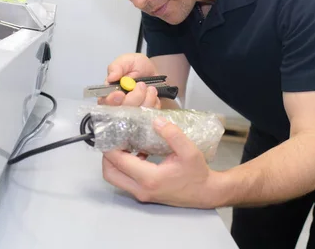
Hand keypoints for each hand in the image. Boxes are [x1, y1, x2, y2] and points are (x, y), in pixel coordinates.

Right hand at [98, 53, 159, 107]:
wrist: (153, 70)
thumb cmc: (136, 65)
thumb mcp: (126, 61)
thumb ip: (117, 67)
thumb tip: (110, 78)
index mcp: (111, 92)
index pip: (105, 102)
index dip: (111, 100)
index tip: (120, 94)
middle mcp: (120, 104)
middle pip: (122, 111)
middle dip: (135, 97)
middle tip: (141, 85)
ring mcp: (134, 111)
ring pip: (138, 114)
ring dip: (147, 99)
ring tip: (151, 88)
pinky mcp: (146, 113)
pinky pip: (150, 113)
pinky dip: (154, 102)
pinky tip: (154, 94)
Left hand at [102, 117, 216, 208]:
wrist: (206, 193)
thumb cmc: (198, 174)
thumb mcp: (189, 151)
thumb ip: (173, 134)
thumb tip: (156, 121)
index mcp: (149, 178)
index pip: (119, 161)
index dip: (112, 146)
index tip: (113, 131)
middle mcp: (141, 189)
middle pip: (110, 173)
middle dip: (107, 155)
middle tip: (115, 138)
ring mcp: (141, 193)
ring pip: (115, 178)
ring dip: (115, 161)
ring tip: (124, 143)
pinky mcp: (144, 193)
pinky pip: (125, 180)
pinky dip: (125, 166)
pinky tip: (137, 152)